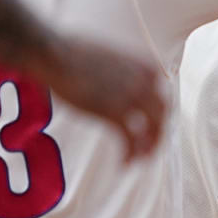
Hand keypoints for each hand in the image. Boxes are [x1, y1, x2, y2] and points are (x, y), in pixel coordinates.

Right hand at [27, 37, 164, 160]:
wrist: (54, 54)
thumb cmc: (70, 52)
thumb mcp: (107, 57)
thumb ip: (121, 70)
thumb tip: (115, 82)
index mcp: (144, 66)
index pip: (161, 94)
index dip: (158, 113)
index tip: (150, 124)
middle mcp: (144, 82)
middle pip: (163, 113)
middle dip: (158, 132)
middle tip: (149, 146)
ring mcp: (131, 97)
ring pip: (153, 128)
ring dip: (149, 147)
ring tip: (140, 160)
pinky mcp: (114, 112)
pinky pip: (130, 139)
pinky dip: (130, 154)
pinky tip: (123, 165)